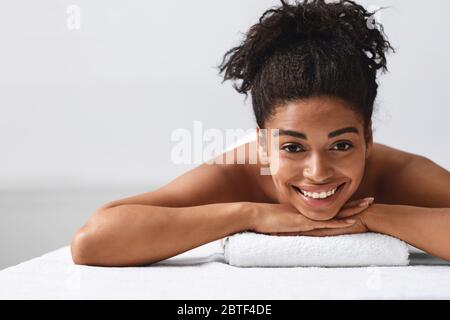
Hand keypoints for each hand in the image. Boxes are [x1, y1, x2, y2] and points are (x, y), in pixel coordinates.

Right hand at [247, 197, 373, 235]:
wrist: (253, 215)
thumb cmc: (264, 218)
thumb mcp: (281, 220)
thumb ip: (290, 221)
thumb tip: (293, 226)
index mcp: (306, 210)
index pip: (329, 206)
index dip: (343, 204)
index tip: (356, 202)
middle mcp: (309, 211)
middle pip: (336, 206)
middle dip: (354, 203)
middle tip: (370, 200)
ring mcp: (307, 216)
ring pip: (335, 212)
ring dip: (352, 210)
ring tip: (368, 206)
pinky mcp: (303, 223)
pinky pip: (325, 223)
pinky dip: (339, 222)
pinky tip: (351, 222)